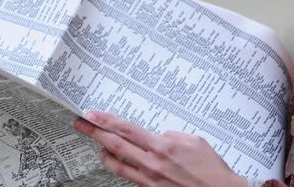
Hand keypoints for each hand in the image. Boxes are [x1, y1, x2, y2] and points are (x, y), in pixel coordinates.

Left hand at [73, 110, 246, 186]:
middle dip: (95, 133)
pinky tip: (118, 162)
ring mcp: (150, 180)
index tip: (92, 114)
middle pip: (115, 146)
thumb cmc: (212, 171)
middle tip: (81, 124)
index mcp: (163, 147)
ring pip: (117, 165)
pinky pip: (130, 177)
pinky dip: (121, 167)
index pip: (127, 130)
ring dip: (104, 153)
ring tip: (97, 145)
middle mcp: (152, 164)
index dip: (106, 120)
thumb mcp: (194, 142)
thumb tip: (159, 136)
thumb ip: (172, 136)